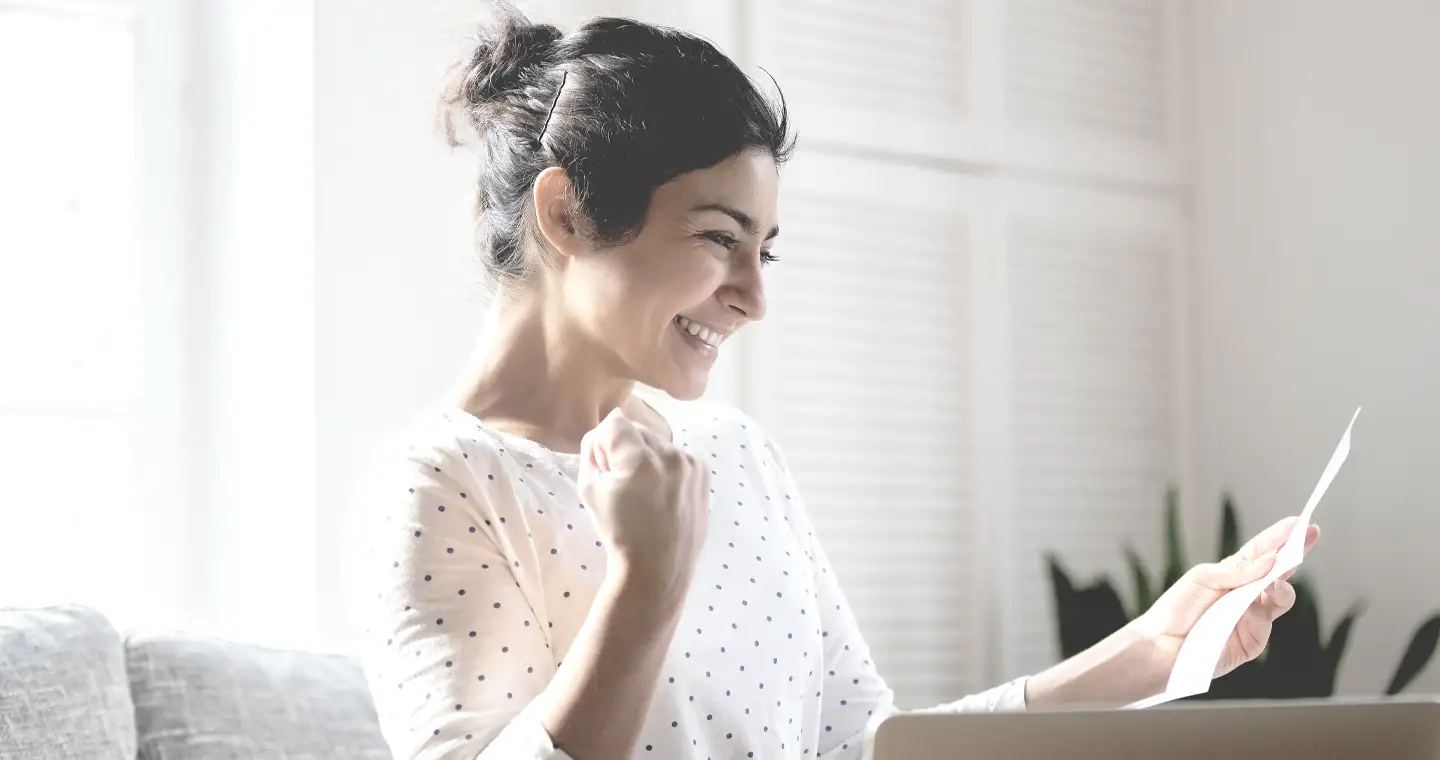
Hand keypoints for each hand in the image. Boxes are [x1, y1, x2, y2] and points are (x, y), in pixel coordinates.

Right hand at [578, 408, 709, 593]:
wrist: (657, 568)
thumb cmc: (618, 533)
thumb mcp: (589, 490)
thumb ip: (591, 451)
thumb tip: (602, 430)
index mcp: (639, 459)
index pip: (614, 423)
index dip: (603, 444)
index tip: (605, 469)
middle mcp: (669, 454)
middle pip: (637, 430)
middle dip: (625, 449)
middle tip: (624, 484)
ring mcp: (690, 463)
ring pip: (657, 442)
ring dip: (646, 457)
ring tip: (644, 493)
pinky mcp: (702, 472)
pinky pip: (676, 456)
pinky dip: (665, 468)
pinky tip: (662, 495)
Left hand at [1133, 517, 1320, 679]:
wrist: (1161, 644)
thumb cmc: (1178, 607)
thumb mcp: (1203, 578)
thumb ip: (1237, 571)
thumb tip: (1272, 560)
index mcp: (1234, 573)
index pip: (1262, 551)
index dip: (1282, 537)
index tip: (1301, 522)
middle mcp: (1248, 593)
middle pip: (1280, 571)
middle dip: (1296, 552)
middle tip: (1309, 534)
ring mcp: (1253, 617)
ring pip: (1281, 596)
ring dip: (1283, 582)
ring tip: (1280, 570)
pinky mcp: (1253, 641)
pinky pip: (1266, 622)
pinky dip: (1264, 608)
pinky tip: (1259, 598)